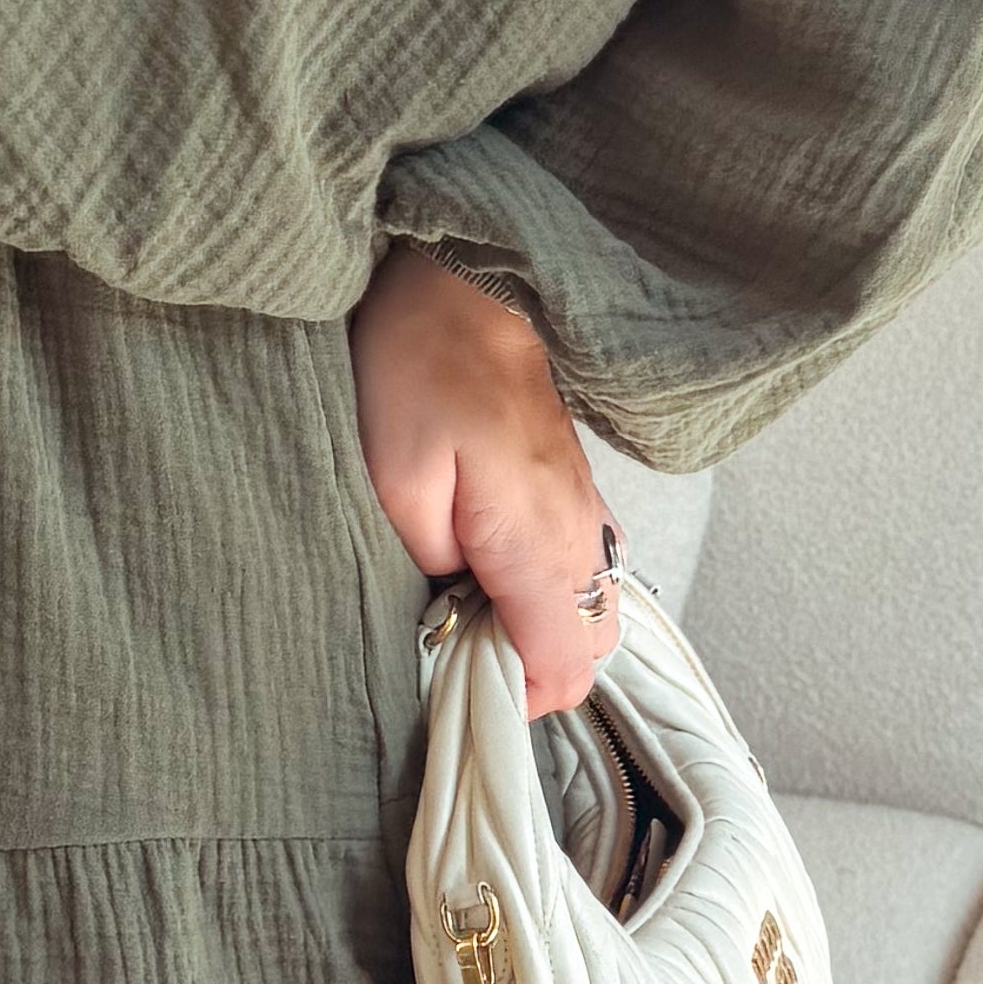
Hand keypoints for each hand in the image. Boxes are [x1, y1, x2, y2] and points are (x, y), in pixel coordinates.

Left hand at [345, 243, 619, 720]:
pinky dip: (543, 592)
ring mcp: (585, 511)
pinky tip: (485, 570)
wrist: (465, 282)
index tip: (457, 688)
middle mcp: (580, 537)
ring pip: (589, 611)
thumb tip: (448, 615)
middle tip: (453, 650)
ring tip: (463, 611)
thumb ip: (425, 564)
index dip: (515, 701)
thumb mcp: (393, 475)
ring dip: (536, 630)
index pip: (566, 671)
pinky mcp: (573, 489)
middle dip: (529, 672)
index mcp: (540, 545)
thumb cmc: (422, 367)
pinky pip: (579, 570)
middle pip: (589, 652)